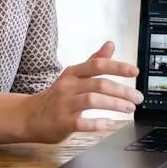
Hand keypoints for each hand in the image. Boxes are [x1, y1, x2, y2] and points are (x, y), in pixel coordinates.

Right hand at [23, 41, 142, 142]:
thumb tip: (110, 44)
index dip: (117, 67)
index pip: (97, 65)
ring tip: (129, 109)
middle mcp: (68, 86)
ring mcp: (64, 104)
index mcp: (73, 73)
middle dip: (122, 91)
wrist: (29, 116)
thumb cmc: (56, 96)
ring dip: (114, 105)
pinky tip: (110, 123)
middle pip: (99, 84)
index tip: (134, 71)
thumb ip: (93, 61)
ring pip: (92, 101)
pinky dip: (98, 123)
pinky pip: (82, 122)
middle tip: (137, 97)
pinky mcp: (62, 122)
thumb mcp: (73, 75)